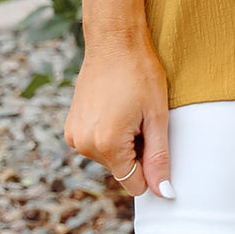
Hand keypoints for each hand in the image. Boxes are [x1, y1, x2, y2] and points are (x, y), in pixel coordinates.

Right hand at [63, 33, 173, 199]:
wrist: (114, 40)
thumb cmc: (141, 73)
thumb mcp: (157, 115)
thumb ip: (159, 158)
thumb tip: (164, 193)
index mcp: (107, 144)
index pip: (134, 183)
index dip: (150, 167)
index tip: (154, 137)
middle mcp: (84, 145)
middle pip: (121, 170)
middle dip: (135, 151)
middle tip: (141, 116)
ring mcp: (74, 135)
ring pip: (109, 157)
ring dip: (122, 142)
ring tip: (128, 109)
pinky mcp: (70, 126)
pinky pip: (95, 144)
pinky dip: (108, 133)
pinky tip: (115, 107)